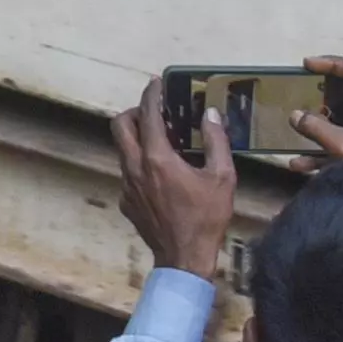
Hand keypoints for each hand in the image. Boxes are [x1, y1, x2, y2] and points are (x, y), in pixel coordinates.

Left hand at [108, 79, 242, 281]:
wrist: (184, 258)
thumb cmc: (206, 218)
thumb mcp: (222, 178)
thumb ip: (216, 142)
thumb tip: (211, 114)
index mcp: (157, 158)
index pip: (148, 114)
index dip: (152, 94)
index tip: (157, 83)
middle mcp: (135, 167)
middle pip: (120, 125)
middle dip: (135, 112)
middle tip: (155, 112)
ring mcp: (127, 185)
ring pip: (123, 149)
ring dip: (138, 139)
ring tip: (164, 143)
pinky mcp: (126, 201)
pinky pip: (128, 172)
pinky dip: (141, 163)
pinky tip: (162, 174)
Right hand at [294, 55, 342, 169]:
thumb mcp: (342, 145)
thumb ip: (316, 127)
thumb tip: (295, 115)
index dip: (333, 64)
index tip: (308, 65)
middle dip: (322, 92)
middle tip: (302, 86)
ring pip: (340, 120)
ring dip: (318, 123)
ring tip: (298, 122)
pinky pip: (336, 146)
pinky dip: (317, 152)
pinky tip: (297, 164)